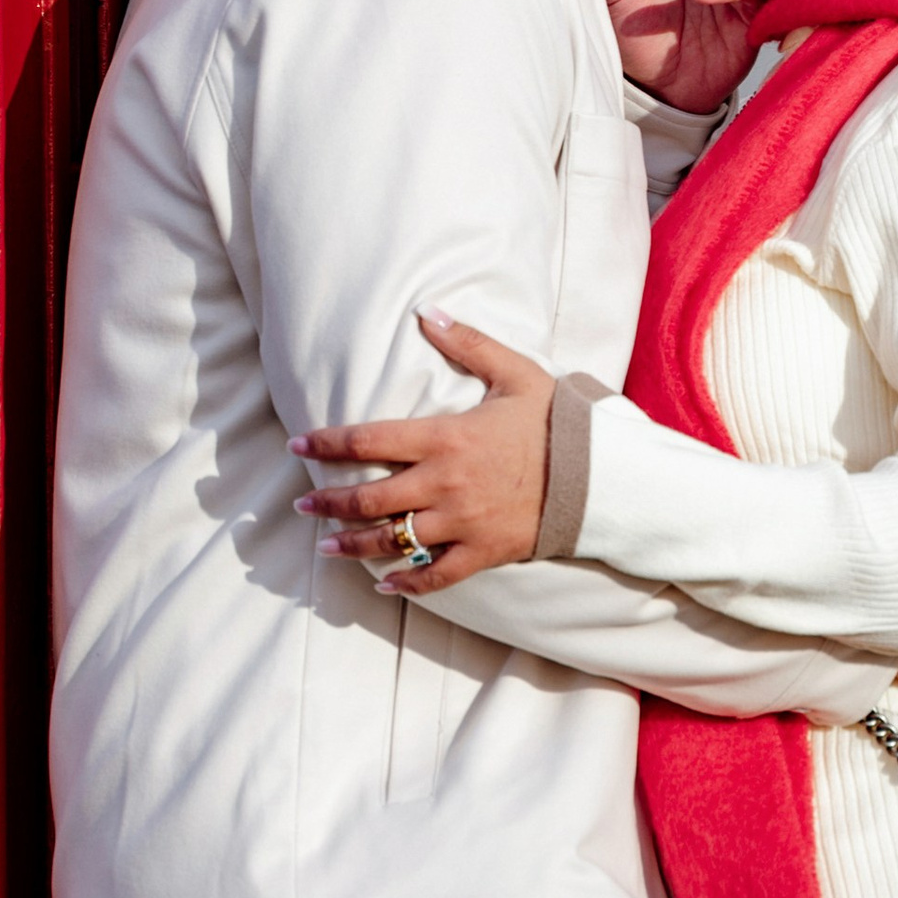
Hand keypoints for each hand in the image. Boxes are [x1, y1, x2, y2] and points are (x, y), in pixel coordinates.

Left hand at [290, 312, 553, 592]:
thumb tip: (426, 312)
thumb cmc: (555, 422)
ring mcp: (461, 522)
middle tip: (302, 506)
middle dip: (328, 503)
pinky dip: (408, 583)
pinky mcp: (482, 552)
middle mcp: (444, 484)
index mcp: (446, 437)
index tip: (298, 445)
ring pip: (393, 540)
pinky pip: (436, 575)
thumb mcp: (514, 374)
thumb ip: (468, 343)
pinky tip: (385, 586)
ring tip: (325, 548)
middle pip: (369, 498)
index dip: (326, 444)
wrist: (599, 475)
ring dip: (353, 546)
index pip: (367, 441)